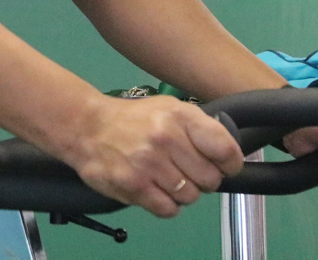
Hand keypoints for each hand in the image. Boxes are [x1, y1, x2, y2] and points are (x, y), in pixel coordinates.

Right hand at [71, 95, 243, 217]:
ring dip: (181, 192)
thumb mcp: (169, 108)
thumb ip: (200, 128)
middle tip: (185, 171)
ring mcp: (150, 164)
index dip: (230, 164)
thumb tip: (228, 156)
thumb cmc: (133, 119)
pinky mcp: (134, 186)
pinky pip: (168, 209)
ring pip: (190, 197)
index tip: (223, 166)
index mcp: (180, 116)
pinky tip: (154, 189)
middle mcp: (167, 138)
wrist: (87, 126)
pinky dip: (165, 204)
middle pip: (210, 179)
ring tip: (165, 178)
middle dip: (202, 179)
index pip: (225, 150)